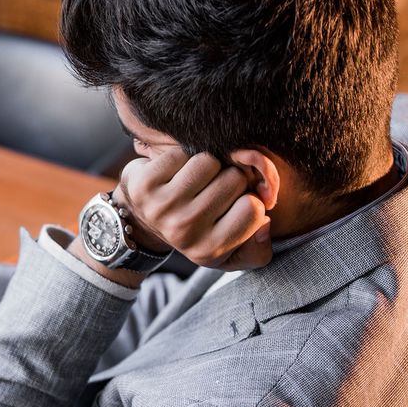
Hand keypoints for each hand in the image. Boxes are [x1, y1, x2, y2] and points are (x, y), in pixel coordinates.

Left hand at [113, 149, 272, 270]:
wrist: (142, 220)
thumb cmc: (196, 231)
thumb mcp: (231, 253)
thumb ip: (259, 248)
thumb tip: (265, 224)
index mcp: (209, 251)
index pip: (254, 208)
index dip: (250, 199)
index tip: (235, 204)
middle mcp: (184, 231)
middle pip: (234, 179)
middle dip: (230, 179)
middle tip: (213, 189)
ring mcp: (162, 207)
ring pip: (209, 161)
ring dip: (208, 165)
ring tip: (196, 181)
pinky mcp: (144, 184)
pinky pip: (182, 153)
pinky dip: (183, 157)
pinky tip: (176, 174)